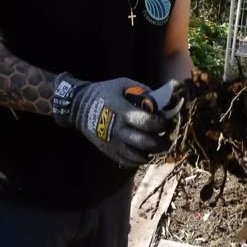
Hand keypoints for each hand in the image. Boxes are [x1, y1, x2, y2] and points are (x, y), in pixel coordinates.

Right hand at [52, 73, 169, 167]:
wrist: (79, 107)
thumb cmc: (105, 93)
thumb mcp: (123, 84)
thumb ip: (143, 92)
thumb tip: (162, 101)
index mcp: (122, 111)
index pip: (147, 122)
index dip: (161, 124)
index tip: (165, 122)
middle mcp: (118, 130)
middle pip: (145, 143)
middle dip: (161, 142)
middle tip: (167, 137)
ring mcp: (113, 143)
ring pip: (139, 156)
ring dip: (152, 152)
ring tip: (157, 145)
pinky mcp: (109, 152)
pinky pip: (129, 162)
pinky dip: (140, 159)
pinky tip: (144, 151)